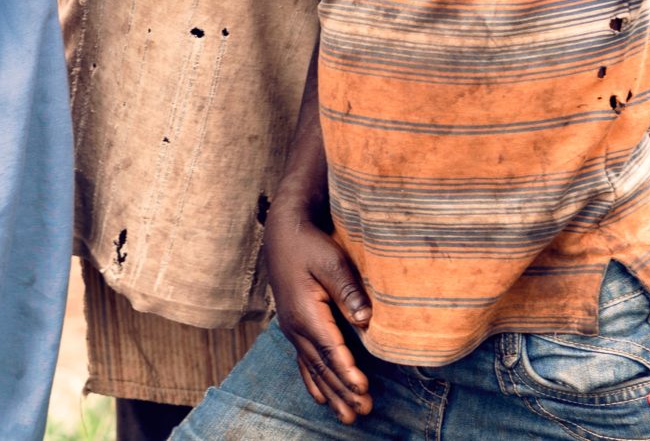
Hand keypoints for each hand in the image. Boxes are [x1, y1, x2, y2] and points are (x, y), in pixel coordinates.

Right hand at [262, 198, 372, 421]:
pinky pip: (303, 362)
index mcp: (305, 313)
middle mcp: (295, 327)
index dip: (347, 371)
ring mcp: (291, 329)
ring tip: (347, 417)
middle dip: (342, 391)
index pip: (330, 349)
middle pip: (321, 366)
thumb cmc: (310, 244)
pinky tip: (321, 398)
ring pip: (312, 369)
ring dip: (330, 393)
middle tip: (363, 412)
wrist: (283, 232)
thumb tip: (366, 321)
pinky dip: (313, 382)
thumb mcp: (332, 261)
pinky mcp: (293, 326)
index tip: (363, 389)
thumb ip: (348, 291)